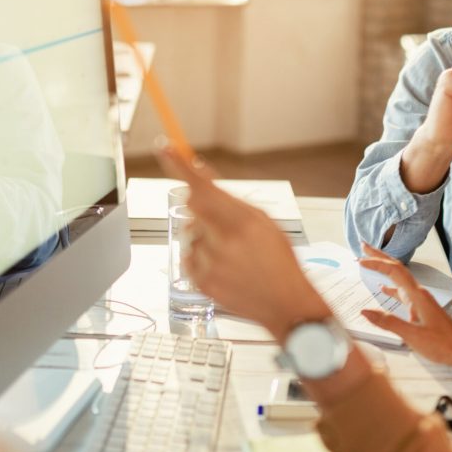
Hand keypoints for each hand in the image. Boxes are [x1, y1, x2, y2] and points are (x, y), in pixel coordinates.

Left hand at [156, 144, 329, 339]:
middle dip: (202, 208)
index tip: (166, 148)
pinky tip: (224, 266)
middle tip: (223, 222)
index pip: (203, 187)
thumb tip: (201, 176)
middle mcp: (223, 242)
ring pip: (190, 234)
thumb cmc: (279, 260)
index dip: (181, 166)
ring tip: (231, 253)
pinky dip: (201, 257)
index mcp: (243, 223)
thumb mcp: (264, 222)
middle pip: (193, 208)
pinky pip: (188, 257)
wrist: (285, 303)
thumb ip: (231, 200)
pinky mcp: (201, 282)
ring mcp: (210, 264)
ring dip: (204, 236)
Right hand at [358, 243, 451, 372]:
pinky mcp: (421, 308)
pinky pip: (403, 292)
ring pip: (399, 279)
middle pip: (396, 268)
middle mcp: (419, 293)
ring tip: (370, 263)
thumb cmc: (443, 343)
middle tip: (364, 247)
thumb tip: (365, 312)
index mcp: (417, 296)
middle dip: (379, 257)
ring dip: (384, 269)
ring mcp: (420, 300)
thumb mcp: (412, 334)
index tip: (361, 260)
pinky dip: (391, 288)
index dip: (376, 263)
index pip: (394, 271)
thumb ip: (387, 322)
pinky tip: (384, 290)